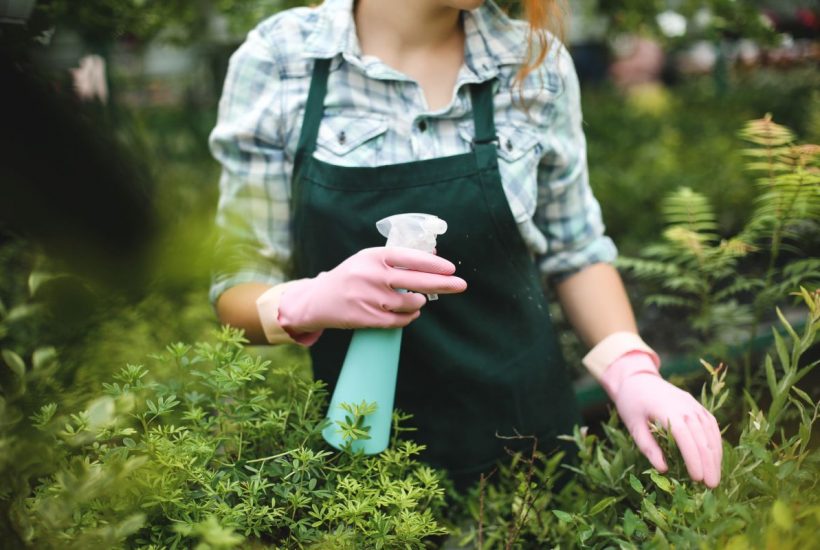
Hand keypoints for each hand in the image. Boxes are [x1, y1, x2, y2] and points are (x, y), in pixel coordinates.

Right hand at [278, 247, 466, 333]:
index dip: (432, 264)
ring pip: (409, 304)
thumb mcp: (370, 260)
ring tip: (417, 300)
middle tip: (461, 285)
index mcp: (373, 256)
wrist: (318, 300)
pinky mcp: (366, 317)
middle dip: (442, 284)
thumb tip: (433, 255)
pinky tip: (409, 314)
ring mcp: (368, 298)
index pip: (409, 257)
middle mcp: (370, 275)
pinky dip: (409, 318)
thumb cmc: (351, 276)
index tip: (451, 268)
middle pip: (415, 281)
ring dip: (419, 303)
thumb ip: (398, 258)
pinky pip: (399, 320)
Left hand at [601, 351, 722, 487]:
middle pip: (701, 437)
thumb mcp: (633, 426)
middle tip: (711, 486)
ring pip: (710, 432)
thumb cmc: (631, 404)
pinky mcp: (697, 405)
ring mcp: (693, 404)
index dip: (693, 459)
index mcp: (666, 410)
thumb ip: (648, 447)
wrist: (637, 379)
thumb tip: (663, 469)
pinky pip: (711, 425)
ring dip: (715, 455)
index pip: (685, 437)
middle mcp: (685, 406)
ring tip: (715, 478)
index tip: (697, 478)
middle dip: (708, 463)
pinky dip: (715, 442)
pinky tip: (716, 459)